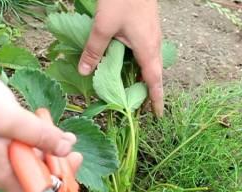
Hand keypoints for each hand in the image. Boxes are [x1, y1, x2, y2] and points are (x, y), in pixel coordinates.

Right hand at [0, 67, 81, 191]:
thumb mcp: (13, 119)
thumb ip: (42, 136)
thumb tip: (67, 148)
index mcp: (2, 173)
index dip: (60, 189)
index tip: (72, 165)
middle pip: (35, 177)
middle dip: (56, 160)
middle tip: (69, 139)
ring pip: (26, 159)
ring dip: (43, 142)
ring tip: (47, 118)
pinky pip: (15, 146)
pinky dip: (28, 134)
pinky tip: (33, 116)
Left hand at [79, 0, 163, 115]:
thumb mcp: (103, 26)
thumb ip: (94, 49)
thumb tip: (84, 71)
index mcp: (147, 47)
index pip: (154, 80)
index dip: (155, 99)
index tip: (157, 114)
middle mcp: (154, 42)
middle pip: (154, 72)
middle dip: (148, 90)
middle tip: (140, 106)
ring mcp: (152, 33)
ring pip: (150, 61)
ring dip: (143, 76)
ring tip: (133, 88)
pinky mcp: (147, 25)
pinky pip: (146, 50)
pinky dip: (139, 62)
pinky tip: (126, 62)